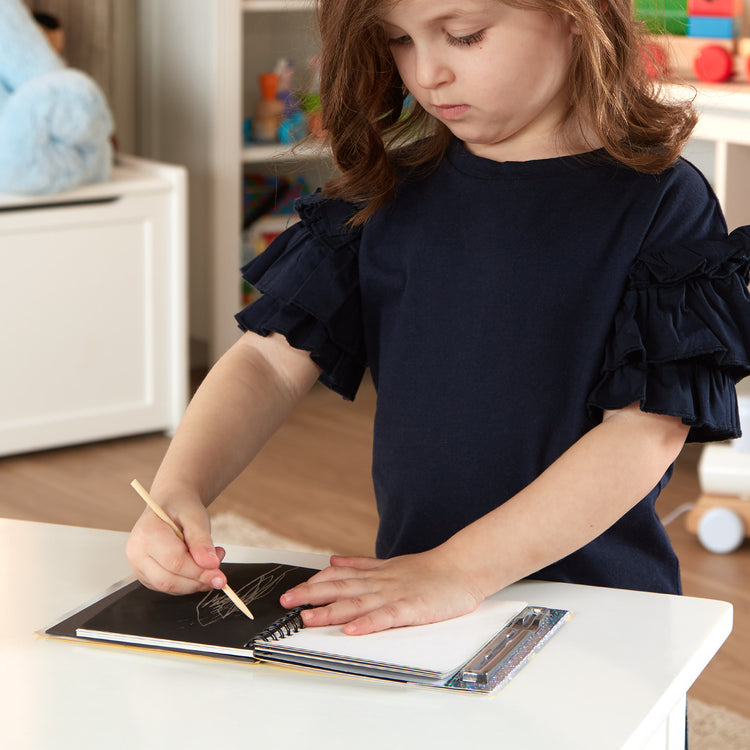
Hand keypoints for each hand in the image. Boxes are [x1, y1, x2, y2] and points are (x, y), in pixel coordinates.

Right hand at [126, 496, 226, 594]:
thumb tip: (211, 565)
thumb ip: (202, 541)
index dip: (198, 570)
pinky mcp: (147, 577)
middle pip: (169, 579)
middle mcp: (137, 553)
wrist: (171, 505)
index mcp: (146, 533)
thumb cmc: (181, 508)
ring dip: (196, 581)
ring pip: (170, 587)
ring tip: (211, 561)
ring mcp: (139, 567)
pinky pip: (170, 587)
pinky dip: (189, 582)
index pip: (174, 561)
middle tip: (219, 570)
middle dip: (198, 579)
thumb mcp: (196, 517)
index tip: (218, 570)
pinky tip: (199, 566)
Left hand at [279, 548, 485, 634]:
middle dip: (311, 595)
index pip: (339, 576)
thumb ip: (360, 564)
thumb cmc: (429, 570)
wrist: (462, 567)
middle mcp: (379, 583)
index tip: (292, 590)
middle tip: (287, 602)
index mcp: (375, 574)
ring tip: (308, 618)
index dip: (314, 583)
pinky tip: (352, 630)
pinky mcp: (411, 608)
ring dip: (331, 611)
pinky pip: (386, 617)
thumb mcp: (389, 564)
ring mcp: (394, 595)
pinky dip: (368, 623)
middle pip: (340, 588)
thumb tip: (334, 560)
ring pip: (357, 603)